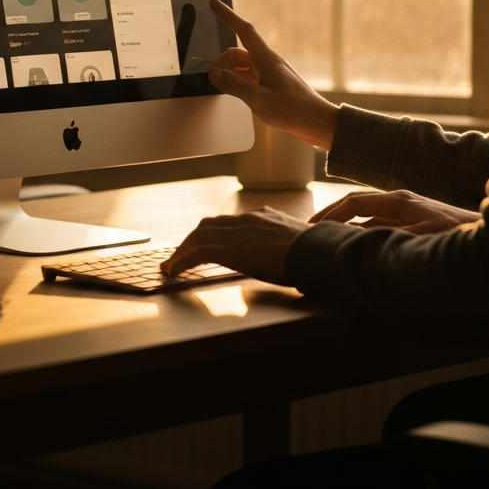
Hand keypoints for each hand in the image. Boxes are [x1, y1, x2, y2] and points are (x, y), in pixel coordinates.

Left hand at [161, 207, 310, 285]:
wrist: (316, 250)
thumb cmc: (314, 251)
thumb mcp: (296, 243)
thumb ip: (283, 245)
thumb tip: (283, 258)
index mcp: (261, 217)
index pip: (228, 221)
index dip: (212, 232)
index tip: (204, 243)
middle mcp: (246, 220)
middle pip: (208, 225)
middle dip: (191, 239)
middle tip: (180, 254)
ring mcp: (238, 233)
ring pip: (199, 235)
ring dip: (182, 250)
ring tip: (172, 264)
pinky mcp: (232, 249)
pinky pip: (198, 253)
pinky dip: (182, 261)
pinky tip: (173, 271)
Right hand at [208, 0, 339, 148]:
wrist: (316, 122)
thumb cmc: (293, 110)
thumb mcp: (259, 99)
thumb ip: (234, 85)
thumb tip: (214, 74)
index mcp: (266, 59)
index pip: (243, 30)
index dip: (227, 15)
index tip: (213, 2)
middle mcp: (266, 61)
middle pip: (235, 52)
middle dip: (221, 63)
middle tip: (216, 81)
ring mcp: (268, 72)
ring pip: (239, 65)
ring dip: (229, 75)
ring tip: (228, 91)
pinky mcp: (269, 83)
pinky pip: (246, 75)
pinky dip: (237, 81)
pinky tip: (237, 94)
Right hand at [308, 189, 480, 234]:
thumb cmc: (458, 237)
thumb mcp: (420, 238)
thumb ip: (388, 237)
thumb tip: (357, 239)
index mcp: (398, 200)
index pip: (353, 202)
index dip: (330, 213)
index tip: (311, 226)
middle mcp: (401, 202)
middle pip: (357, 205)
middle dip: (332, 216)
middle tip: (310, 230)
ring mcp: (409, 211)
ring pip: (369, 217)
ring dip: (349, 226)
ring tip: (329, 239)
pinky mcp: (417, 223)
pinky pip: (382, 225)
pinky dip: (365, 233)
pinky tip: (360, 247)